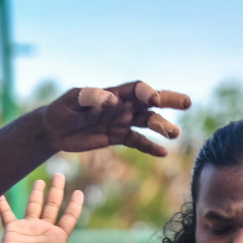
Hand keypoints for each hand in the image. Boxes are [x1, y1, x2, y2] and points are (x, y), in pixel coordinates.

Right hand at [0, 174, 104, 242]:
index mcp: (57, 237)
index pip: (69, 216)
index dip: (75, 204)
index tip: (79, 192)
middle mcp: (43, 229)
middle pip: (52, 205)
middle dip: (57, 190)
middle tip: (60, 175)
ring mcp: (28, 228)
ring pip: (34, 205)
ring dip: (37, 193)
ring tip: (41, 181)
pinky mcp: (12, 230)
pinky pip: (7, 214)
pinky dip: (3, 204)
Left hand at [40, 80, 188, 155]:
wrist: (55, 129)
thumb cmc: (62, 110)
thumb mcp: (72, 101)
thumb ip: (90, 97)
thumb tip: (111, 100)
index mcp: (113, 93)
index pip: (136, 89)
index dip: (146, 92)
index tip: (152, 99)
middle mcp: (122, 106)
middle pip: (150, 102)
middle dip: (168, 100)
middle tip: (187, 103)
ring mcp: (122, 122)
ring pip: (147, 122)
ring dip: (162, 127)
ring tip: (174, 134)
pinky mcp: (118, 137)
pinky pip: (138, 142)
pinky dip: (150, 147)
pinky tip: (164, 154)